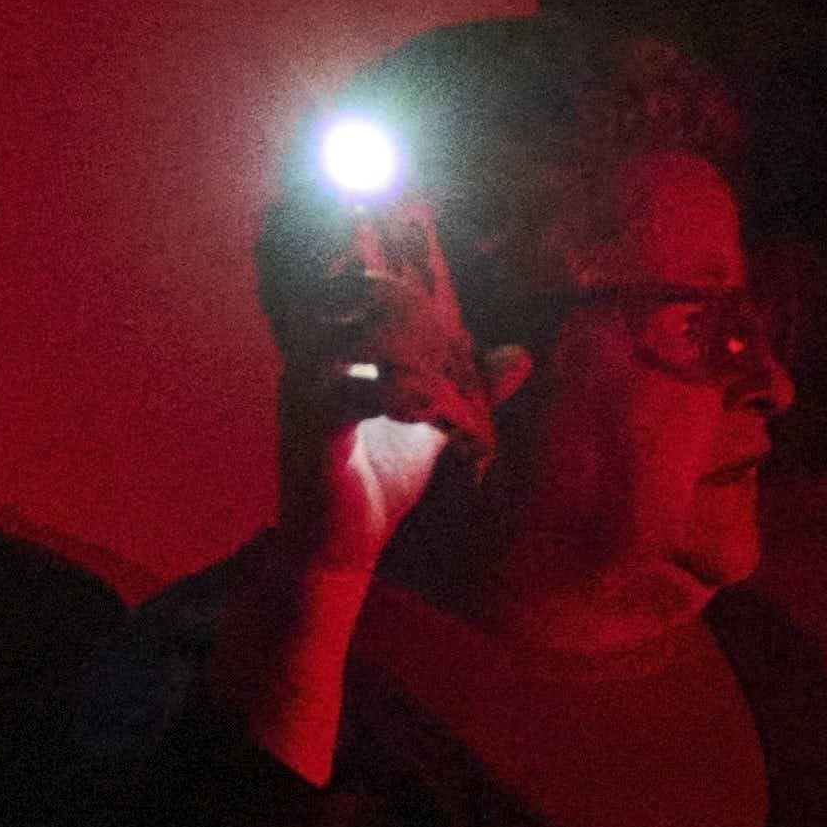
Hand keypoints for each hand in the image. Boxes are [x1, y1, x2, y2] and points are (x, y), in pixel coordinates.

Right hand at [274, 236, 493, 575]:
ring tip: (442, 373)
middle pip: (348, 298)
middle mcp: (312, 364)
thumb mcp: (433, 426)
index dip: (396, 279)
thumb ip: (468, 387)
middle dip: (404, 307)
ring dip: (404, 348)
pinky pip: (350, 395)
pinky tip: (430, 410)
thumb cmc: (378, 481)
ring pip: (347, 339)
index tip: (441, 298)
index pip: (355, 287)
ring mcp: (307, 396)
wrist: (339, 547)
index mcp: (334, 353)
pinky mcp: (313, 434)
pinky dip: (395, 394)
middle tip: (449, 337)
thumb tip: (520, 354)